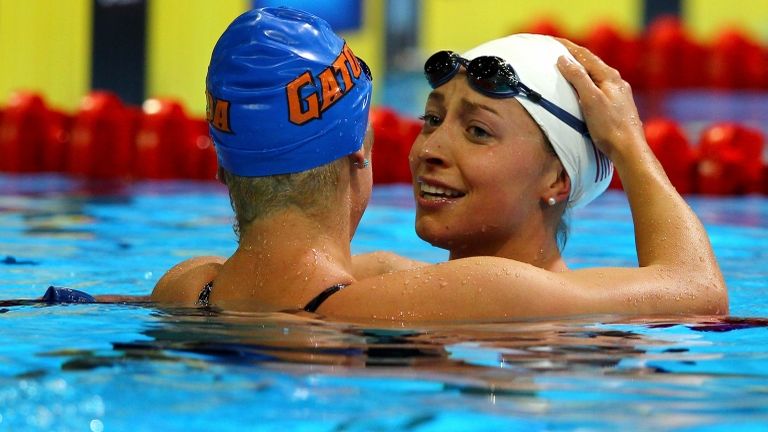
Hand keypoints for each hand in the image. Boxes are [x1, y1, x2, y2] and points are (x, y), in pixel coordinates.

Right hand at [555, 39, 646, 163]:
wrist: (628, 149)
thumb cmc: (609, 127)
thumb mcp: (590, 99)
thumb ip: (578, 77)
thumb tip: (563, 59)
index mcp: (609, 76)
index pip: (585, 55)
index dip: (567, 47)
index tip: (552, 41)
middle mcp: (616, 82)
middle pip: (591, 63)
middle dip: (574, 55)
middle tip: (557, 50)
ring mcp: (618, 94)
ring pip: (596, 75)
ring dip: (580, 69)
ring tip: (567, 67)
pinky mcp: (617, 106)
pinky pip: (599, 87)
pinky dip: (586, 83)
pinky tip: (583, 90)